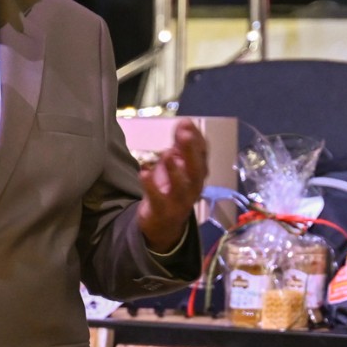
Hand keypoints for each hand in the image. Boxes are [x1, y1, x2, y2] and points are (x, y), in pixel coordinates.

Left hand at [137, 119, 207, 251]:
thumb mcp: (177, 164)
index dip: (196, 138)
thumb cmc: (171, 188)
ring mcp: (180, 201)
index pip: (202, 154)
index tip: (187, 123)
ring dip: (175, 170)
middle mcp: (193, 187)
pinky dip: (151, 186)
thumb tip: (186, 121)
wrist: (165, 224)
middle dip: (190, 151)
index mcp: (198, 173)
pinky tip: (144, 173)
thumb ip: (180, 144)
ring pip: (181, 186)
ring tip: (167, 153)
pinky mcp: (163, 211)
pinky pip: (158, 199)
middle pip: (196, 169)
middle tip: (184, 134)